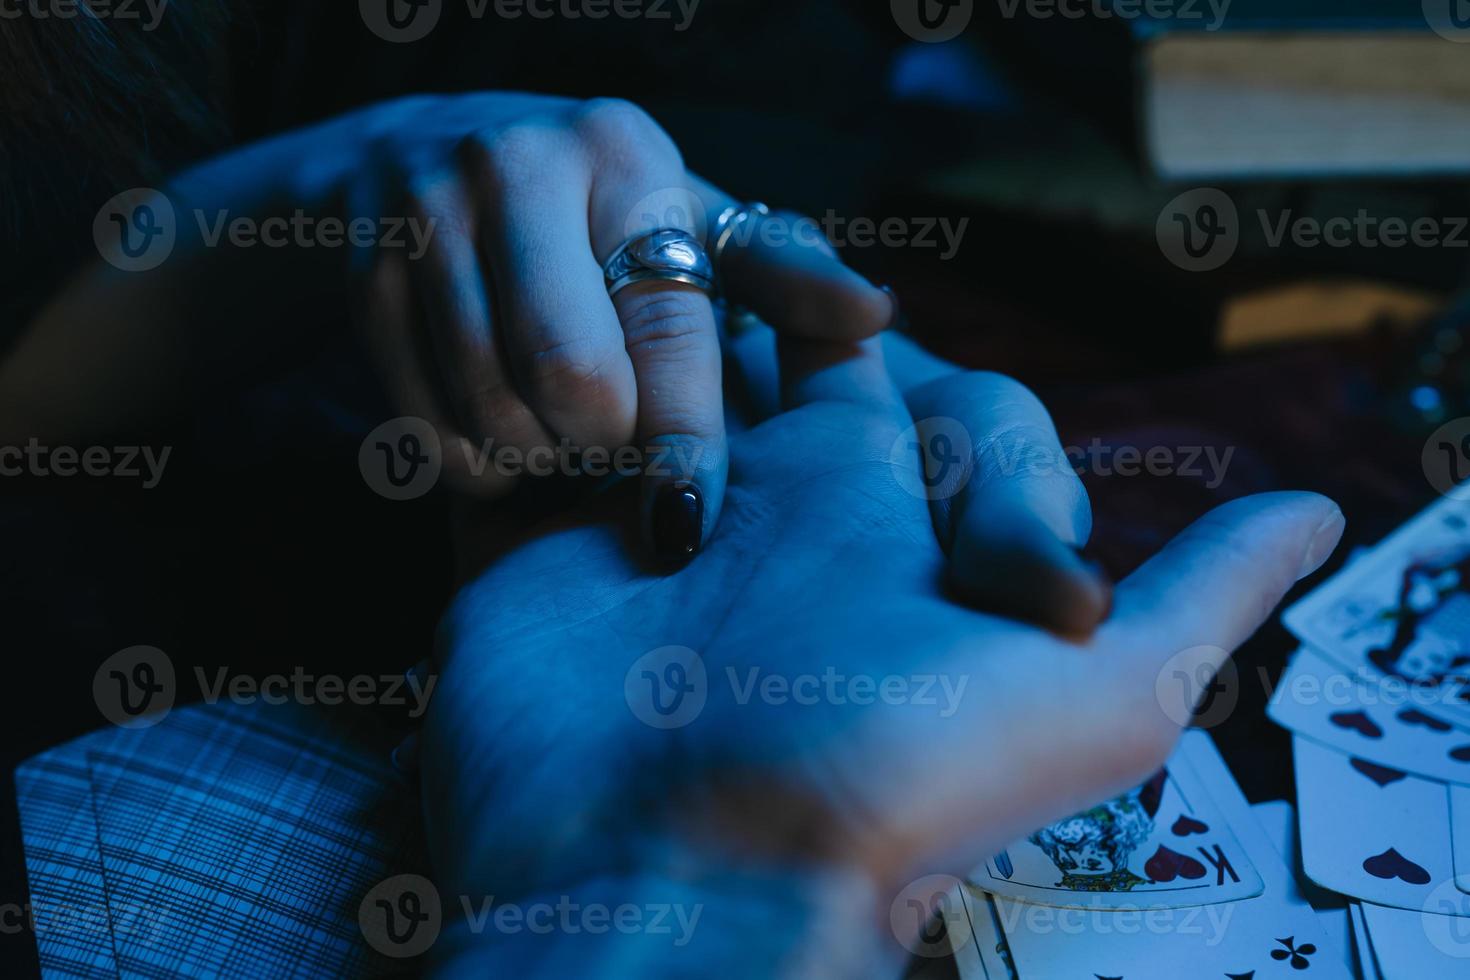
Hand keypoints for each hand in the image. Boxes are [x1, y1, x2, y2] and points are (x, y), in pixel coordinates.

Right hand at [283, 93, 891, 560]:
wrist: (414, 159)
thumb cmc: (593, 212)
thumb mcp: (693, 222)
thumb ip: (782, 275)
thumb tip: (876, 313)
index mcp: (625, 155)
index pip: (667, 329)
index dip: (681, 440)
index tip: (686, 520)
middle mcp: (518, 168)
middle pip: (570, 383)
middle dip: (599, 446)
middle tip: (607, 444)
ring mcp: (424, 217)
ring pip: (491, 414)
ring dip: (534, 459)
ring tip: (553, 434)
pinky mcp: (361, 277)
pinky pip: (425, 428)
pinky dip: (468, 460)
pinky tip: (492, 430)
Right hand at [420, 338, 1344, 975]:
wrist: (660, 868)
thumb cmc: (889, 784)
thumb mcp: (1096, 698)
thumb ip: (1197, 597)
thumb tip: (1323, 512)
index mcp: (910, 545)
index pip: (963, 411)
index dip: (978, 418)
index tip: (955, 491)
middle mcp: (792, 524)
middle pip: (817, 356)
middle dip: (812, 307)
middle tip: (818, 317)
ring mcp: (663, 522)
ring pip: (690, 359)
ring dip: (694, 317)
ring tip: (689, 283)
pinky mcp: (547, 537)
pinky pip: (567, 413)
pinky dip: (576, 360)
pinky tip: (595, 331)